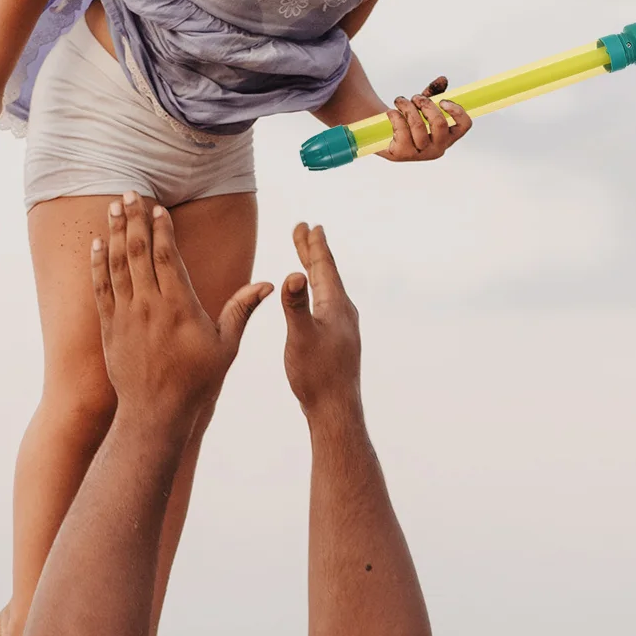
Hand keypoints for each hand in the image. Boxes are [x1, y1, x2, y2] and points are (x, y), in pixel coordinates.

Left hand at [91, 193, 271, 426]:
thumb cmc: (196, 381)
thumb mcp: (225, 346)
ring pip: (117, 265)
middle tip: (129, 193)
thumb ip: (242, 310)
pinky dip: (98, 264)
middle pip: (138, 252)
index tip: (158, 207)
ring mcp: (127, 315)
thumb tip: (268, 285)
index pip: (168, 255)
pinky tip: (97, 245)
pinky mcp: (111, 328)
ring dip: (114, 233)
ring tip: (112, 207)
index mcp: (180, 306)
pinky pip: (102, 288)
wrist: (155, 413)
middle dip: (133, 219)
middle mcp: (150, 305)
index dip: (161, 228)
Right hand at [281, 222, 361, 417]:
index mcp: (336, 306)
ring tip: (307, 259)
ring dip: (315, 270)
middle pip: (326, 274)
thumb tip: (292, 274)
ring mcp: (342, 327)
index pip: (323, 267)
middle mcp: (343, 312)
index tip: (309, 225)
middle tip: (305, 230)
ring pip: (327, 289)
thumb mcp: (301, 337)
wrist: (335, 409)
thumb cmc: (317, 375)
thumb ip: (296, 305)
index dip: (314, 246)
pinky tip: (315, 301)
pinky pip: (326, 305)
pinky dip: (317, 292)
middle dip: (312, 252)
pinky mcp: (337, 341)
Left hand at [376, 75, 471, 161]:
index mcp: (448, 137)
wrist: (385, 136)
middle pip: (440, 123)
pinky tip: (391, 112)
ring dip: (407, 107)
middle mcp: (437, 148)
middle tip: (415, 97)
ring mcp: (420, 154)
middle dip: (426, 104)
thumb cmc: (409, 121)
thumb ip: (433, 92)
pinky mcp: (402, 154)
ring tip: (399, 101)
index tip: (443, 100)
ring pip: (418, 126)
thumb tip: (443, 79)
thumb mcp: (422, 106)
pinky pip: (401, 131)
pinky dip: (395, 116)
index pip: (464, 125)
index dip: (457, 111)